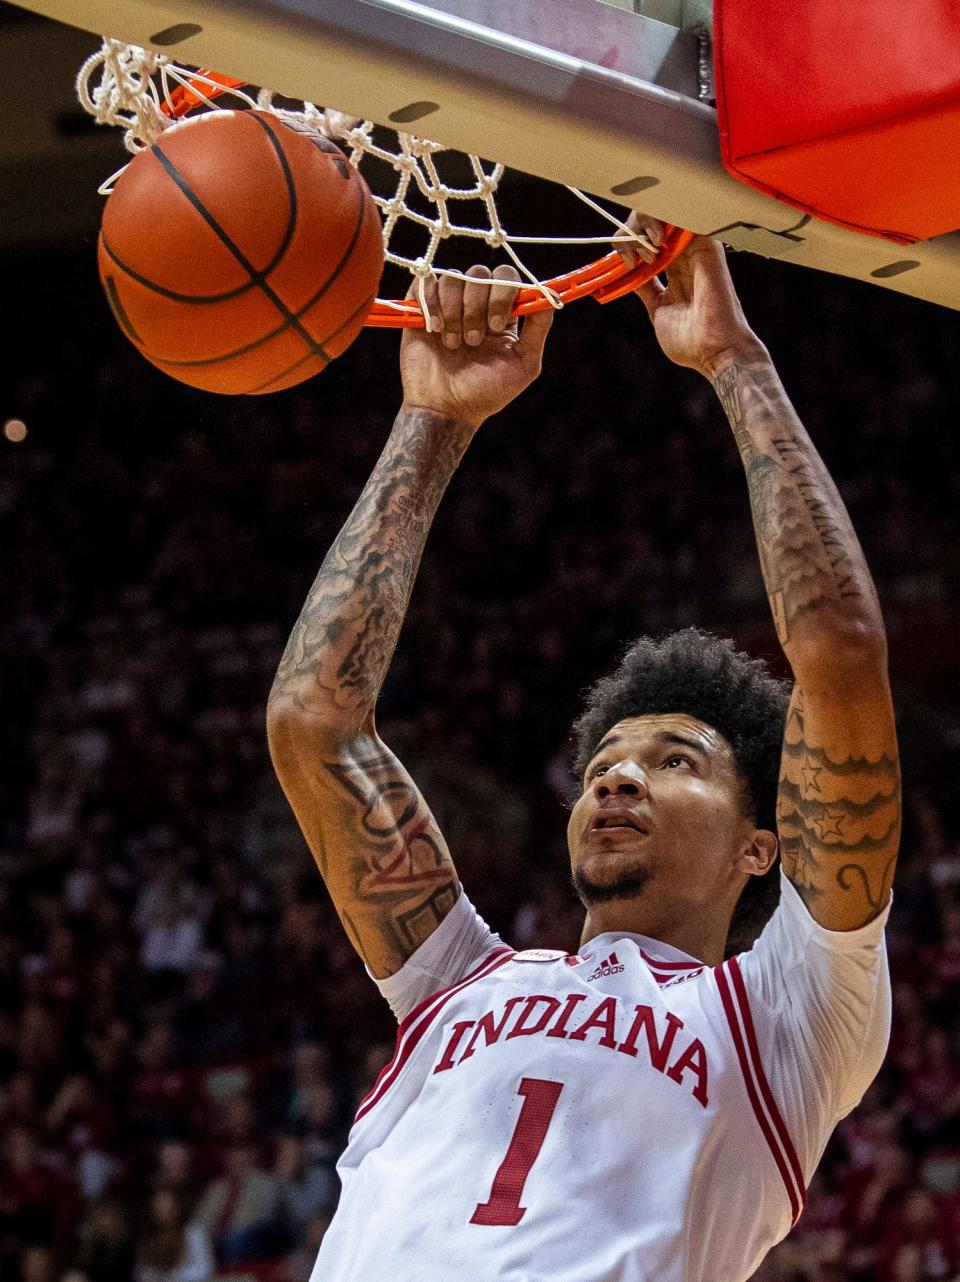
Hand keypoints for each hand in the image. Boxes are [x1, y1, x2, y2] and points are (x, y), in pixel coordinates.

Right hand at [400, 265, 552, 431]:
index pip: (507, 278)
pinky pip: (425, 282)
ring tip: (453, 344)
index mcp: (502, 313)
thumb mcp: (524, 365)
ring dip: (455, 311)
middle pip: (480, 273)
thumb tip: (549, 296)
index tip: (496, 324)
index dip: (503, 293)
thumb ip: (539, 329)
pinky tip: (435, 330)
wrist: (445, 409)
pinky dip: (431, 303)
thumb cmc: (486, 393)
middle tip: (473, 341)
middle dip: (477, 306)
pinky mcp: (420, 308)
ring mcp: (448, 304)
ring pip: (453, 278)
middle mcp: (476, 303)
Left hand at [617, 213, 764, 377]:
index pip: (648, 241)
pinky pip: (682, 217)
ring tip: (637, 251)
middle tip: (626, 255)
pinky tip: (649, 237)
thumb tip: (629, 274)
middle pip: (654, 224)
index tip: (621, 262)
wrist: (715, 351)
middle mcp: (687, 256)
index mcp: (676, 271)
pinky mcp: (706, 244)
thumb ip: (646, 288)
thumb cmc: (691, 341)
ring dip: (643, 224)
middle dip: (631, 231)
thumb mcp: (658, 310)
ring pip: (665, 215)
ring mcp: (696, 248)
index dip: (629, 243)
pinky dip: (661, 220)